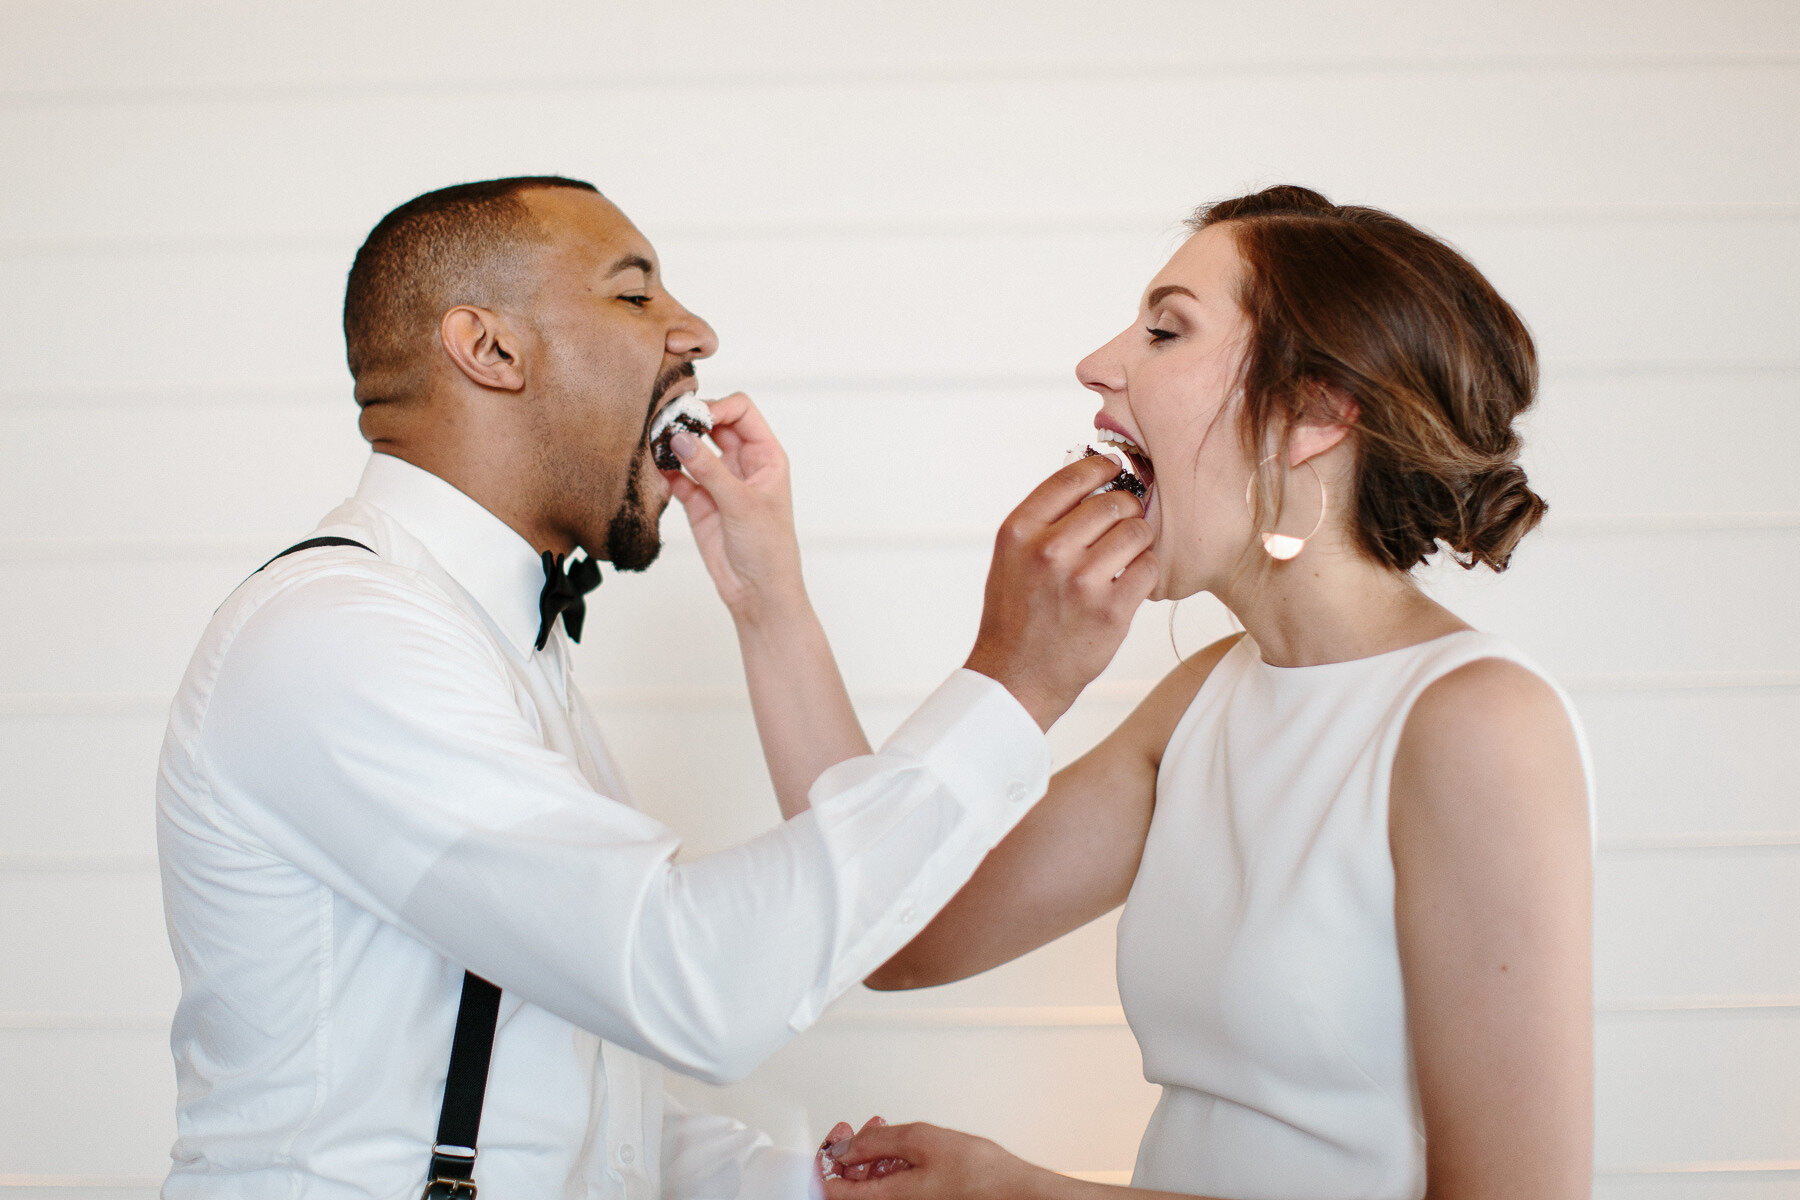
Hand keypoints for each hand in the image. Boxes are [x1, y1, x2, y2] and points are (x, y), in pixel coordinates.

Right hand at [664, 392, 807, 624]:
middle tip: (665, 423)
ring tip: (653, 442)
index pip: (742, 412)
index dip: (719, 408)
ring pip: (693, 449)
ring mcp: (720, 481)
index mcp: (766, 456)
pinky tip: (655, 469)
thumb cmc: (769, 548)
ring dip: (674, 444)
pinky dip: (665, 470)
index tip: (694, 417)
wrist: (757, 592)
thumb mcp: (741, 503)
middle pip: (714, 425)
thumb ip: (709, 469)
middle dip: (691, 421)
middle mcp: (743, 463)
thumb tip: (681, 438)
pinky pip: (679, 476)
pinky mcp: (699, 501)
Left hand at [821, 1121, 1035, 1199]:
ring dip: (867, 1154)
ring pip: (868, 1184)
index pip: (830, 1189)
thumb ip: (875, 1142)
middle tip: (853, 1129)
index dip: (825, 1161)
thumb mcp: (921, 1140)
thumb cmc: (978, 1174)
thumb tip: (845, 1147)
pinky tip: (896, 1145)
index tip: (833, 1139)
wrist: (1013, 1191)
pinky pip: (888, 1186)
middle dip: (848, 1151)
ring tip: (880, 1129)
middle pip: (848, 1186)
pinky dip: (886, 1163)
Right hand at [964, 455, 1157, 729]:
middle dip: (1125, 509)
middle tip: (1123, 523)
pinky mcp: (1111, 611)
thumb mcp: (1011, 558)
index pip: (1073, 477)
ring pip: (1136, 532)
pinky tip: (1127, 583)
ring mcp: (1081, 581)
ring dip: (1137, 541)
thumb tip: (1092, 476)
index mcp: (1019, 531)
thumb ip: (1044, 519)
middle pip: (1113, 502)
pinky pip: (1149, 568)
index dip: (1103, 466)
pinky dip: (1144, 572)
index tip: (1116, 468)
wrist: (1015, 678)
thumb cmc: (1016, 614)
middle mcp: (1048, 551)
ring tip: (1123, 557)